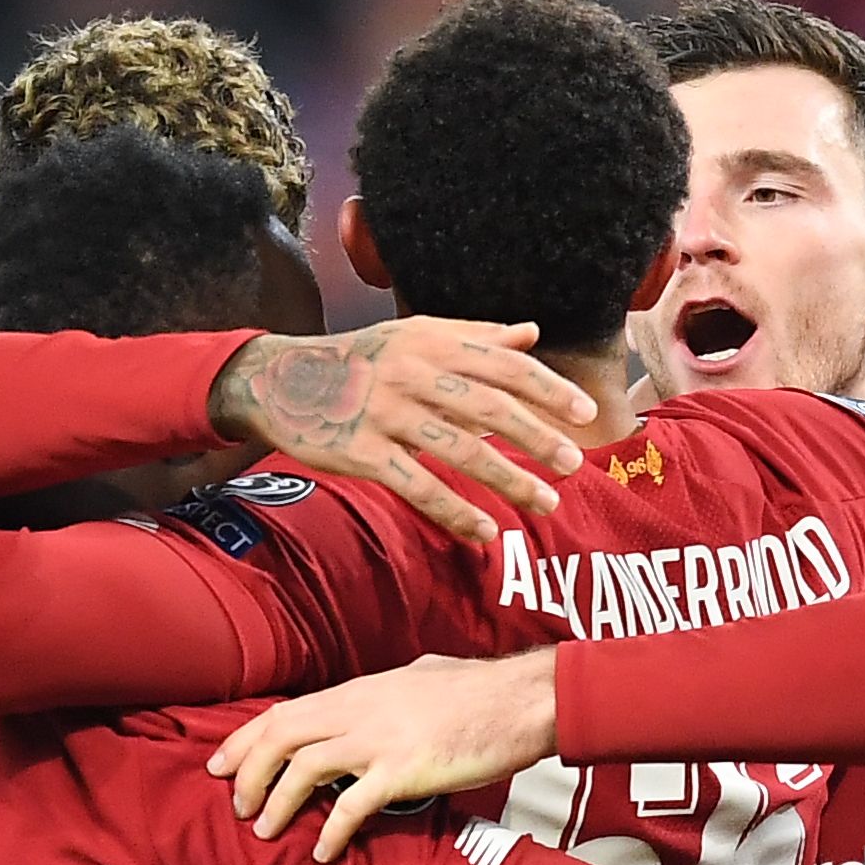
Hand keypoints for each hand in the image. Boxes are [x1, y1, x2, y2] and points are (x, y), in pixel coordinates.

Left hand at [208, 647, 561, 860]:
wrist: (524, 700)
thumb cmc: (483, 690)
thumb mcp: (423, 675)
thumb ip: (394, 688)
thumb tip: (391, 687)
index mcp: (361, 689)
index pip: (284, 711)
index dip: (245, 739)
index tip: (221, 763)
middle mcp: (360, 710)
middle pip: (280, 737)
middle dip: (247, 772)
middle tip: (234, 803)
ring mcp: (379, 740)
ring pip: (303, 768)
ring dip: (277, 803)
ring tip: (265, 831)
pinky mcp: (404, 771)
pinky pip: (352, 805)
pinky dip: (330, 831)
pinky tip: (323, 853)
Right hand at [209, 318, 599, 534]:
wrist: (279, 379)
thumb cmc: (361, 358)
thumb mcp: (415, 336)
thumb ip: (475, 336)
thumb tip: (531, 332)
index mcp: (431, 341)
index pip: (502, 364)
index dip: (547, 388)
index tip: (585, 412)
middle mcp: (412, 372)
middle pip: (488, 406)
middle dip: (536, 436)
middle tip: (573, 463)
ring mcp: (385, 413)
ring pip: (459, 449)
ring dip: (508, 478)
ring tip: (546, 501)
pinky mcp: (360, 451)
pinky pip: (416, 485)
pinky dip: (453, 511)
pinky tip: (483, 532)